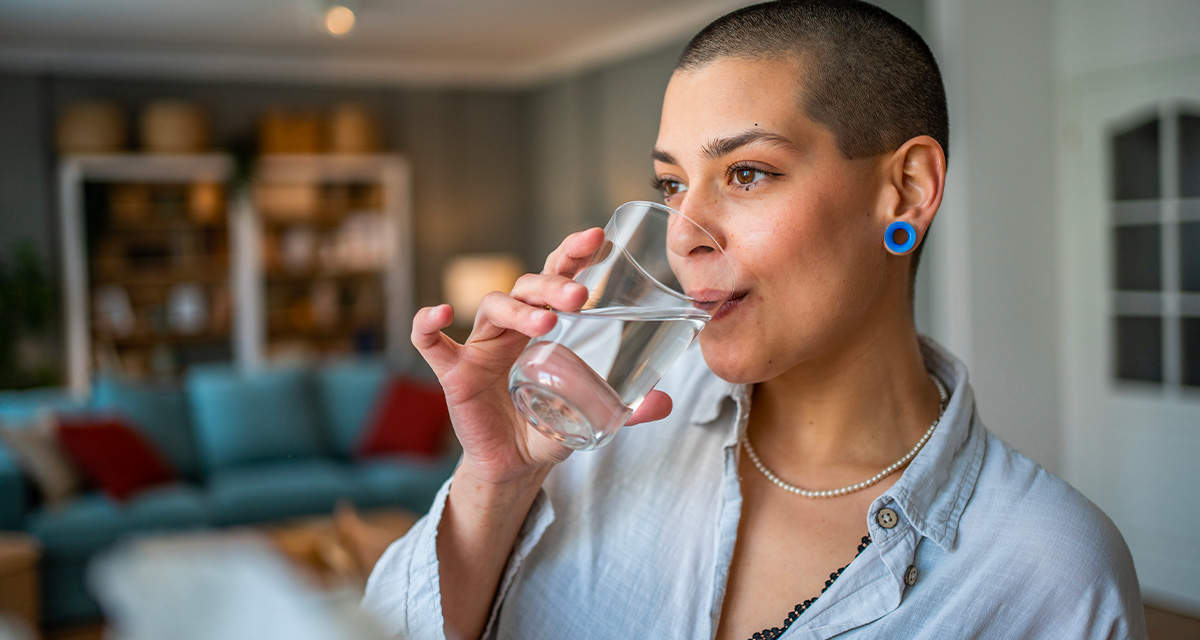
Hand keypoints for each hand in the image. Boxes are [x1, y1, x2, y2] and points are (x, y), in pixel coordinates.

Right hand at [411, 228, 672, 486]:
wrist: (513, 465)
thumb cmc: (549, 427)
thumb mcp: (591, 416)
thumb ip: (627, 410)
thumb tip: (666, 402)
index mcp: (542, 324)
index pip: (555, 277)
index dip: (572, 254)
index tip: (597, 237)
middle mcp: (510, 328)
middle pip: (527, 287)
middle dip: (554, 284)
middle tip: (581, 297)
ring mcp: (479, 347)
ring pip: (493, 307)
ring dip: (520, 310)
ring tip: (548, 323)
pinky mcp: (454, 373)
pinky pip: (431, 344)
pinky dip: (428, 325)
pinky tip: (441, 313)